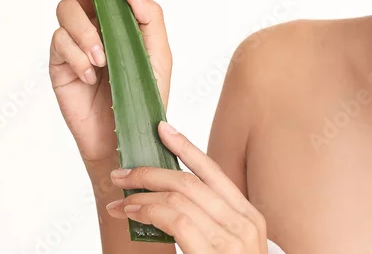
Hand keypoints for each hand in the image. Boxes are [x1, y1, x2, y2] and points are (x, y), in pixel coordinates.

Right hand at [49, 0, 173, 166]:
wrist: (127, 139)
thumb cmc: (147, 96)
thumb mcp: (159, 53)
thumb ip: (148, 16)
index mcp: (117, 14)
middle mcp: (93, 22)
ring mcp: (73, 41)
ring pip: (64, 11)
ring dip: (85, 32)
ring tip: (102, 59)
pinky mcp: (58, 62)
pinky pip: (59, 42)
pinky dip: (77, 55)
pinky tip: (90, 74)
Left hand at [106, 121, 267, 252]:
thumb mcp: (225, 248)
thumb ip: (207, 223)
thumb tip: (170, 201)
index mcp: (250, 218)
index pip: (214, 172)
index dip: (186, 148)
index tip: (163, 130)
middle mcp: (246, 224)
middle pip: (192, 181)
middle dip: (151, 172)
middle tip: (122, 174)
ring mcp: (234, 241)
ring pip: (180, 197)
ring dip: (142, 194)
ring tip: (121, 201)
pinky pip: (176, 219)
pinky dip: (149, 211)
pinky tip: (133, 214)